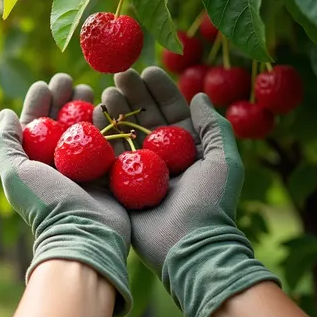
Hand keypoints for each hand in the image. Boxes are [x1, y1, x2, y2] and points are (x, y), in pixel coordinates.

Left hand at [0, 73, 131, 316]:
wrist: (84, 234)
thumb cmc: (45, 203)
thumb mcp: (15, 173)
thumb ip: (5, 143)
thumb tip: (5, 113)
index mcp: (34, 164)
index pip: (34, 126)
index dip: (38, 103)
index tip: (44, 84)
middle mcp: (57, 165)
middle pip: (60, 123)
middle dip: (62, 99)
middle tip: (68, 79)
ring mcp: (84, 169)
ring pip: (84, 129)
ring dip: (84, 106)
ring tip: (88, 87)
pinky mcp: (109, 173)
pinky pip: (108, 142)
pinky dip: (107, 123)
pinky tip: (107, 105)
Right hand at [94, 67, 278, 316]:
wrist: (188, 248)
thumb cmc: (210, 205)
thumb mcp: (223, 162)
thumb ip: (214, 127)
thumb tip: (200, 96)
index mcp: (187, 150)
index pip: (172, 112)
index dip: (160, 90)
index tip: (147, 69)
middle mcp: (161, 158)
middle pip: (144, 118)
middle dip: (133, 95)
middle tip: (119, 74)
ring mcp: (138, 171)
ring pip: (124, 133)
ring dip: (115, 111)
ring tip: (106, 93)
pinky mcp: (118, 186)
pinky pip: (107, 156)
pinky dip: (100, 135)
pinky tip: (92, 116)